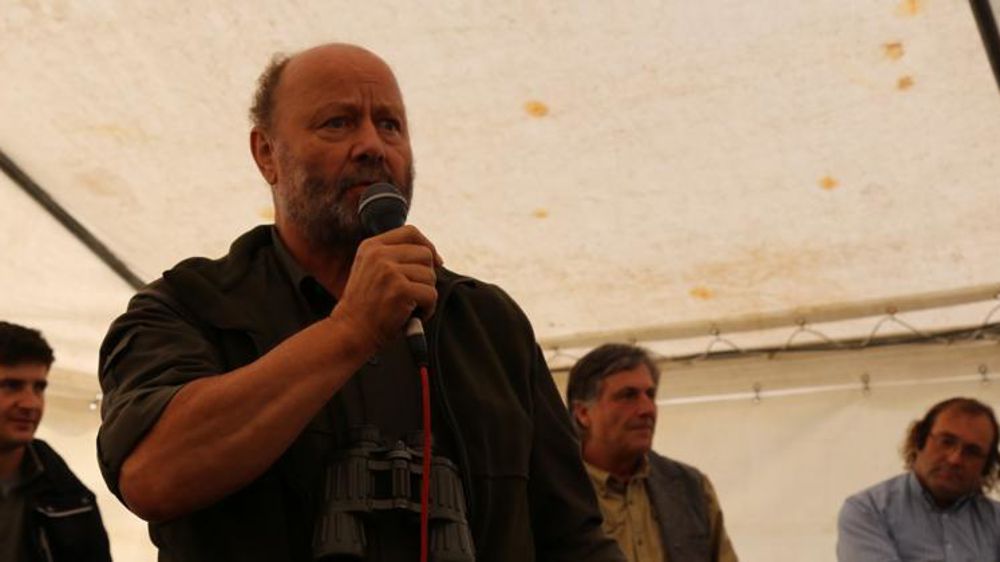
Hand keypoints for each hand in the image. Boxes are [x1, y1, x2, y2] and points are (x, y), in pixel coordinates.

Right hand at [332, 225, 441, 348]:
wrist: (351, 331)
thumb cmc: (365, 306)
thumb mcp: (370, 270)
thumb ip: (392, 257)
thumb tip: (433, 255)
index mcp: (371, 247)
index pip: (411, 232)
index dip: (428, 245)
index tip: (435, 261)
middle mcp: (379, 255)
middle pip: (425, 254)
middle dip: (426, 276)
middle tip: (413, 293)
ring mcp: (389, 271)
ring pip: (430, 276)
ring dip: (425, 295)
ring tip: (408, 307)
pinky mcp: (400, 289)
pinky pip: (431, 294)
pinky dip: (427, 309)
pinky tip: (411, 316)